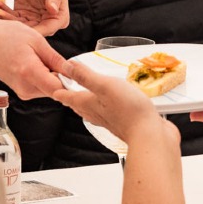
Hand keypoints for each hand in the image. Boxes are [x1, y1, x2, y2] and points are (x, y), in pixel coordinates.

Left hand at [0, 0, 68, 35]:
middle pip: (30, 29)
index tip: (21, 31)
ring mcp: (33, 19)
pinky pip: (11, 16)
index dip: (34, 32)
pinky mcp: (21, 14)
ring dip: (6, 18)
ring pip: (19, 24)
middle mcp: (46, 22)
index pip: (47, 29)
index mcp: (59, 19)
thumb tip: (53, 10)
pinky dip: (3, 11)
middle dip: (15, 25)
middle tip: (1, 16)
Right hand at [0, 20, 66, 99]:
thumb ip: (55, 59)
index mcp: (30, 73)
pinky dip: (43, 77)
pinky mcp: (21, 91)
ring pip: (49, 89)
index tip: (74, 70)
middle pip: (56, 90)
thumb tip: (72, 70)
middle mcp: (25, 87)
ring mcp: (22, 91)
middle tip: (56, 58)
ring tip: (41, 58)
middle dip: (62, 77)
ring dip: (52, 76)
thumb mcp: (36, 40)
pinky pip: (40, 87)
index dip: (70, 81)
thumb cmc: (5, 36)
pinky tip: (35, 63)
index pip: (59, 89)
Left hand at [52, 59, 176, 146]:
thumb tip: (68, 67)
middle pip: (78, 104)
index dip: (58, 87)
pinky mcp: (123, 123)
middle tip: (64, 89)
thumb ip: (86, 76)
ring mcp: (109, 119)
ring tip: (83, 97)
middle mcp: (96, 113)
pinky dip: (103, 108)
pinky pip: (108, 114)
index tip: (53, 79)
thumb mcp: (105, 86)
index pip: (67, 95)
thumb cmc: (128, 110)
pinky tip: (109, 106)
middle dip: (69, 96)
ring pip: (92, 110)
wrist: (149, 136)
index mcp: (88, 103)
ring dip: (85, 103)